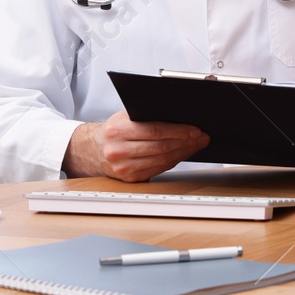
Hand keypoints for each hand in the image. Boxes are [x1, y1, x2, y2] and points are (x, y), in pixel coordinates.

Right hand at [63, 111, 208, 182]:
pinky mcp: (130, 178)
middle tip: (201, 138)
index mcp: (117, 130)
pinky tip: (181, 154)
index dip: (179, 131)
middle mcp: (118, 150)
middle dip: (185, 142)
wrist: (93, 149)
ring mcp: (123, 167)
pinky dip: (173, 162)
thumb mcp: (125, 116)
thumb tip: (179, 116)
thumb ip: (147, 116)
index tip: (195, 130)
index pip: (155, 131)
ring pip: (161, 161)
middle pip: (161, 147)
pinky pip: (157, 169)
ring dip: (183, 153)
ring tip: (195, 145)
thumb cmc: (113, 129)